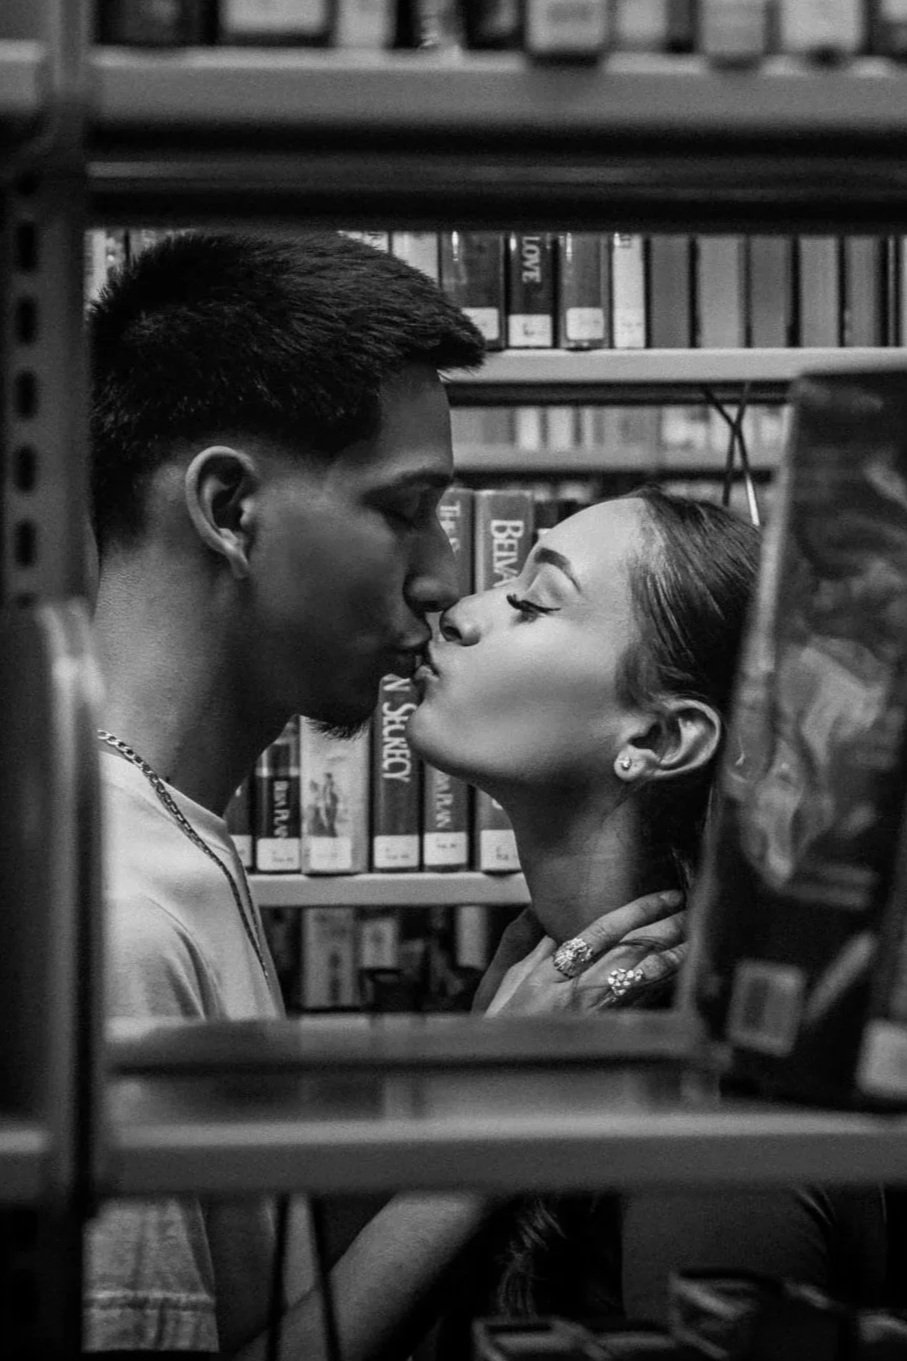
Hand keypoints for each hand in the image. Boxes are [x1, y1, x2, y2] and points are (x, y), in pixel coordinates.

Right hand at [482, 889, 685, 1016]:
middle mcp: (576, 992)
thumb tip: (556, 923)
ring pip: (640, 981)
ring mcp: (592, 1015)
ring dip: (670, 960)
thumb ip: (538, 950)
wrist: (505, 1064)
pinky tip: (677, 976)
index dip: (638, 911)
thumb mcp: (513, 980)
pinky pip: (637, 1006)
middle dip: (664, 930)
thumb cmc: (504, 1023)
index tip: (665, 896)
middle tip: (691, 912)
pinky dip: (659, 988)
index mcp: (552, 973)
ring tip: (693, 941)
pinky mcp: (602, 1032)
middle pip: (630, 953)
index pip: (602, 932)